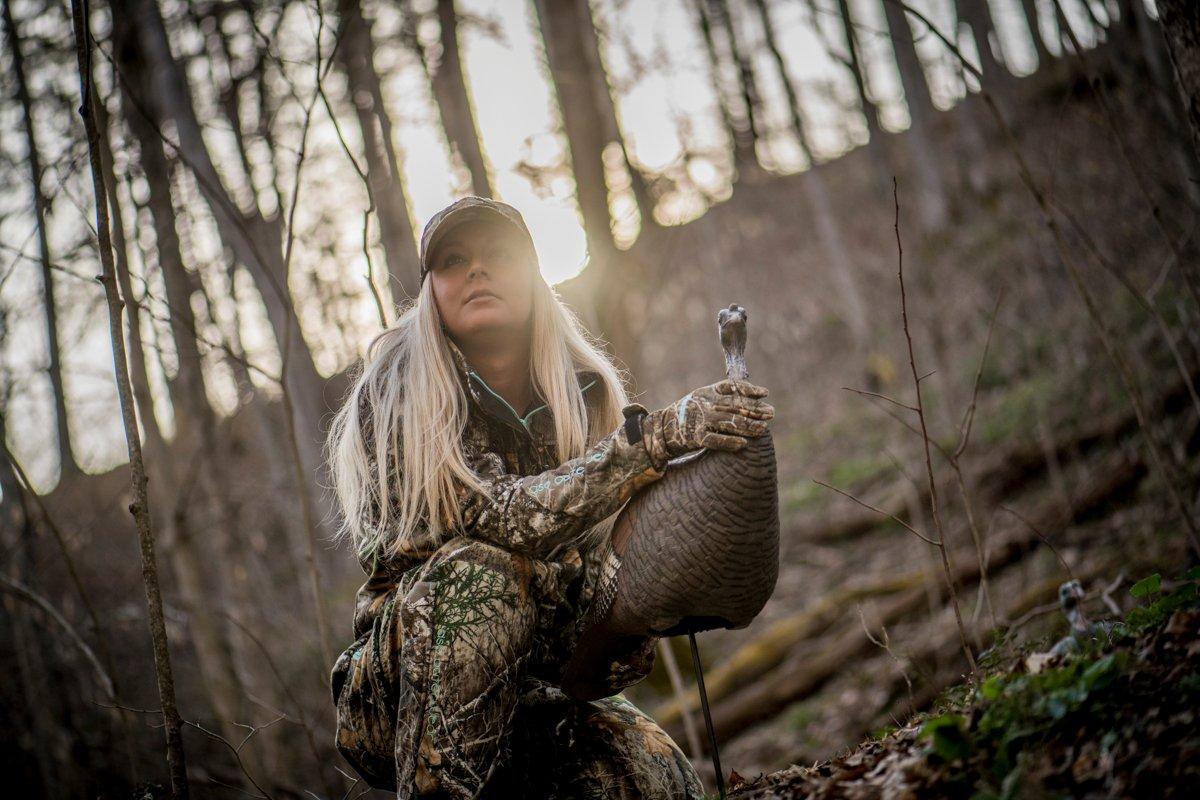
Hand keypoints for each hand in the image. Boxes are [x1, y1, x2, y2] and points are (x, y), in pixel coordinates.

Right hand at [642, 378, 773, 468]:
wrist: (661, 430)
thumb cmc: (687, 415)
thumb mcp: (700, 398)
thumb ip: (720, 397)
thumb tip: (749, 399)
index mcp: (706, 392)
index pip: (731, 388)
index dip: (749, 390)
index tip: (765, 393)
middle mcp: (703, 404)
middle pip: (734, 406)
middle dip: (755, 410)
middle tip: (771, 413)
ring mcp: (699, 421)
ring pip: (728, 423)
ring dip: (747, 426)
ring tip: (762, 429)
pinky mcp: (694, 437)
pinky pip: (715, 441)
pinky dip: (730, 442)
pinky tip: (743, 444)